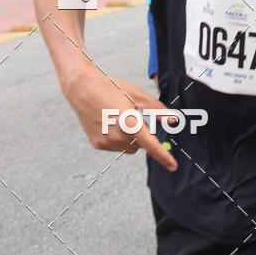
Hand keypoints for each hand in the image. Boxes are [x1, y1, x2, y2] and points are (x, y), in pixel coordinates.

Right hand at [63, 68, 177, 169]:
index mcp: (129, 122)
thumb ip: (156, 109)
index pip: (150, 145)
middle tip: (134, 117)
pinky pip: (115, 146)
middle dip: (142, 135)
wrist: (82, 88)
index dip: (163, 156)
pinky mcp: (97, 144)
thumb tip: (172, 120)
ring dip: (130, 138)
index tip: (173, 166)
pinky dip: (117, 138)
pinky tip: (109, 122)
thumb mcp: (137, 95)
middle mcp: (117, 136)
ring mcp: (106, 142)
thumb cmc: (110, 88)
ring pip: (128, 147)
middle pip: (140, 145)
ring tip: (119, 118)